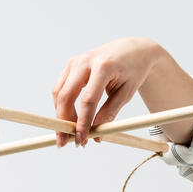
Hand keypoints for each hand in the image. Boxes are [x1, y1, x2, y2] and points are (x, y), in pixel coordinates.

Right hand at [52, 38, 192, 147]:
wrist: (132, 50)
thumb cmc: (133, 71)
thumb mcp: (126, 93)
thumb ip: (110, 113)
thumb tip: (97, 135)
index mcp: (103, 67)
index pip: (88, 100)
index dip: (82, 122)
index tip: (81, 139)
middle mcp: (85, 62)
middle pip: (67, 95)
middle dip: (63, 121)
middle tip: (64, 142)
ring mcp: (75, 61)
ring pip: (59, 92)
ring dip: (61, 115)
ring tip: (68, 134)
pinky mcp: (71, 65)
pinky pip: (61, 88)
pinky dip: (63, 105)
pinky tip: (70, 119)